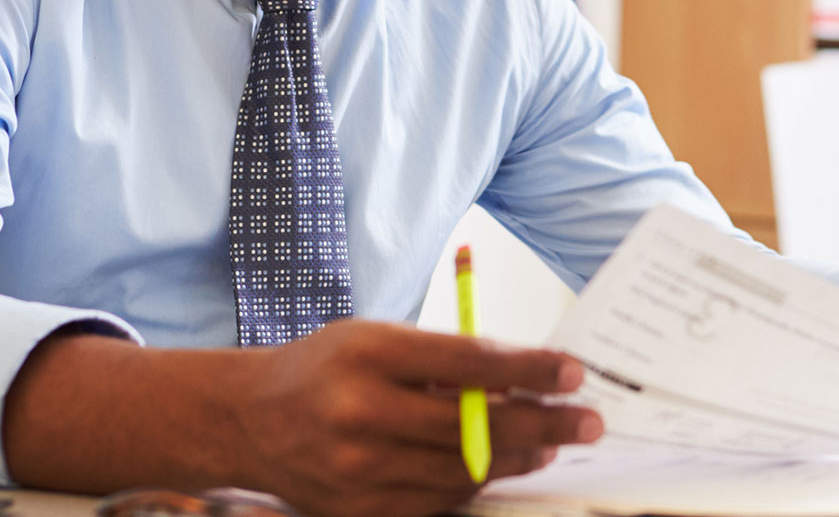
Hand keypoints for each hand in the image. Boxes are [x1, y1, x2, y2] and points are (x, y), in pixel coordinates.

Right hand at [229, 319, 602, 516]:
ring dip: (518, 457)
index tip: (574, 372)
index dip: (531, 370)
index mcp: (369, 354)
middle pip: (475, 426)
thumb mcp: (377, 339)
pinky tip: (498, 465)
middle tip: (588, 421)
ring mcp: (359, 470)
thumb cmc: (324, 368)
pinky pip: (438, 502)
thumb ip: (444, 359)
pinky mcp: (360, 512)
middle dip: (543, 423)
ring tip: (550, 443)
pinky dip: (474, 484)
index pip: (470, 363)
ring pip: (464, 471)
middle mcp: (361, 413)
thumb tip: (523, 378)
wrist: (249, 422)